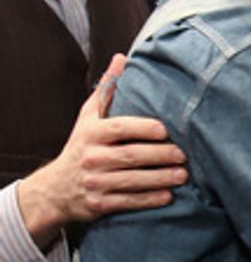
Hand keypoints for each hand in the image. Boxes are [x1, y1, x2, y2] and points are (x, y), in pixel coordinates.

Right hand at [14, 54, 186, 248]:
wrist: (56, 188)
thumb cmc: (81, 146)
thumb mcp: (88, 117)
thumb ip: (107, 90)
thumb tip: (122, 58)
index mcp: (91, 133)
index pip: (119, 128)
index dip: (143, 129)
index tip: (165, 130)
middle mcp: (92, 157)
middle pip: (131, 155)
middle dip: (160, 156)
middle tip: (183, 155)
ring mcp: (96, 181)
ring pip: (132, 180)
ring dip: (160, 178)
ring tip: (183, 175)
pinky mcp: (100, 203)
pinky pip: (129, 201)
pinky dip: (149, 200)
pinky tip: (168, 196)